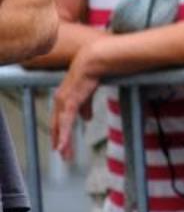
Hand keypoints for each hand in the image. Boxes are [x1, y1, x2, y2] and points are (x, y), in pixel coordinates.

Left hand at [50, 45, 101, 159]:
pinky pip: (66, 122)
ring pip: (60, 125)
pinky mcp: (70, 101)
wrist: (98, 57)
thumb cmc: (97, 68)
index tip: (62, 143)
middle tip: (63, 153)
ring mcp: (64, 100)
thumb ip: (87, 105)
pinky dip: (64, 135)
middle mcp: (61, 98)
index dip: (60, 130)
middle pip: (57, 123)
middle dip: (59, 138)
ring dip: (62, 141)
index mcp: (66, 94)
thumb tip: (86, 119)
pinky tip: (63, 146)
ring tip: (65, 154)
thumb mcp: (91, 90)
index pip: (60, 117)